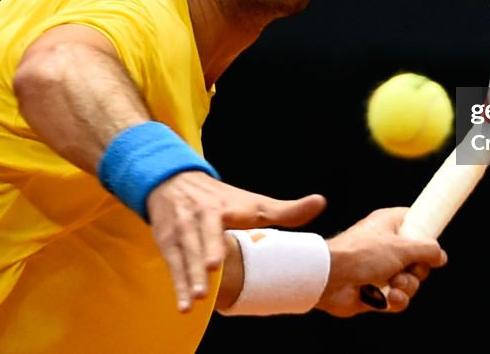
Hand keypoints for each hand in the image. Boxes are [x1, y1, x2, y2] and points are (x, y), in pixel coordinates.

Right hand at [147, 171, 325, 311]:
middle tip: (213, 270)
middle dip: (205, 253)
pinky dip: (178, 285)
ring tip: (197, 299)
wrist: (174, 182)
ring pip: (185, 254)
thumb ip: (286, 210)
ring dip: (189, 276)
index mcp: (223, 206)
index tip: (229, 247)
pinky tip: (185, 307)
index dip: (231, 226)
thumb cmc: (223, 199)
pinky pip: (173, 265)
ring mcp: (182, 230)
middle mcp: (200, 217)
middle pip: (202, 237)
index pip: (229, 216)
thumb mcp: (253, 202)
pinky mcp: (168, 243)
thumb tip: (322, 202)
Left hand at [316, 207, 446, 316]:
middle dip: (418, 269)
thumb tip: (440, 256)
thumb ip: (427, 250)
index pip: (414, 222)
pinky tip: (390, 297)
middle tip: (409, 268)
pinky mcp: (376, 291)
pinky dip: (398, 299)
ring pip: (411, 281)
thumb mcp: (402, 247)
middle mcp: (385, 245)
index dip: (426, 232)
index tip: (434, 240)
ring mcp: (380, 269)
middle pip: (419, 259)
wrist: (330, 278)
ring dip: (407, 285)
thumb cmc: (362, 254)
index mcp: (389, 225)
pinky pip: (399, 298)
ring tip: (393, 283)